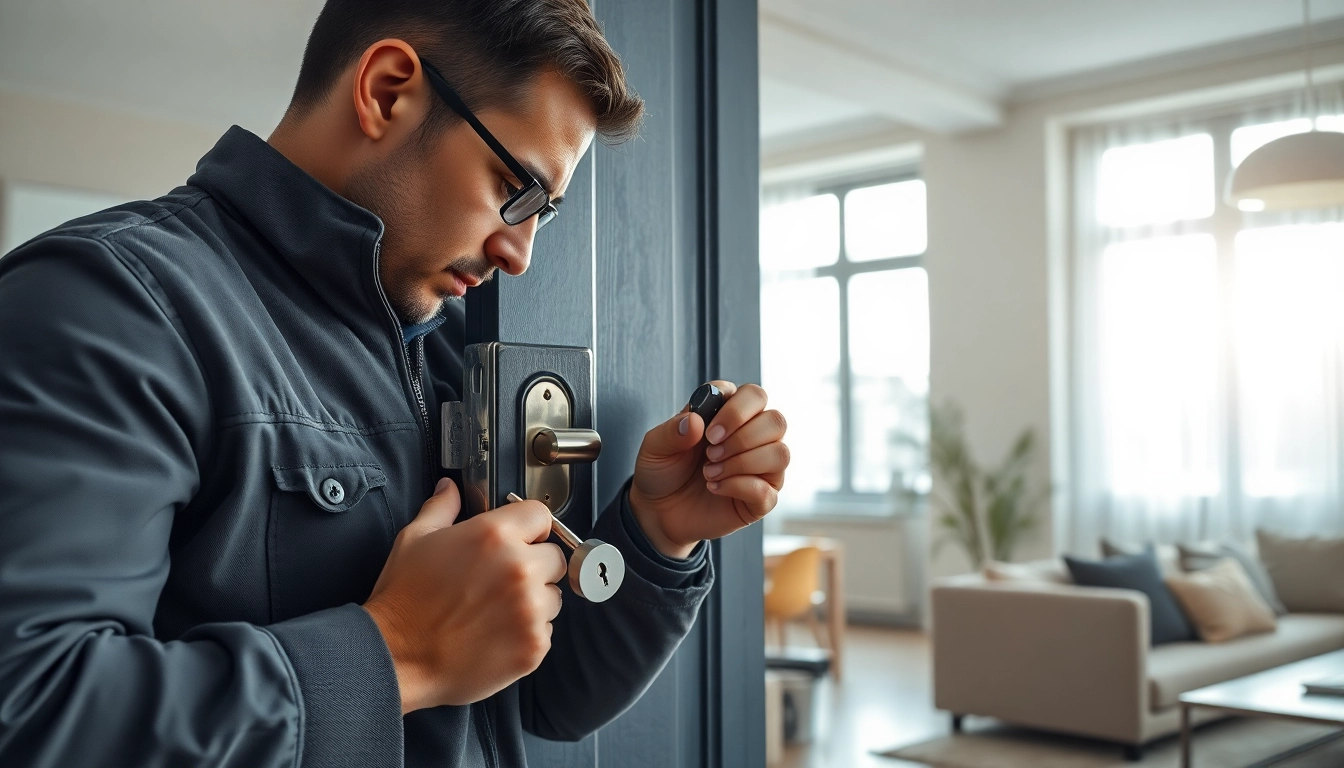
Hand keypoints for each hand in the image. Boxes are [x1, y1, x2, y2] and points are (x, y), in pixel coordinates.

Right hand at [363, 479, 565, 712]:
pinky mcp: (533, 645)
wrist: (396, 657)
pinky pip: (546, 631)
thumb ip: (442, 508)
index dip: (530, 527)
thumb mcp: (415, 539)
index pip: (541, 516)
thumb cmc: (404, 600)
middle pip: (554, 558)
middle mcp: (519, 569)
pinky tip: (495, 634)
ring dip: (534, 602)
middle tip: (501, 581)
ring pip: (553, 597)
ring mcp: (530, 610)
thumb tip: (450, 488)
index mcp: (495, 535)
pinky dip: (527, 634)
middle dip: (534, 566)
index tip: (521, 539)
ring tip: (495, 611)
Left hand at [628, 382, 788, 558]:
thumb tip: (695, 421)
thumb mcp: (655, 446)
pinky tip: (715, 487)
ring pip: (780, 454)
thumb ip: (672, 430)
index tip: (708, 432)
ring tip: (709, 472)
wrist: (660, 511)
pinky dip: (738, 487)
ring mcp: (761, 468)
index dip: (735, 410)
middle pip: (776, 421)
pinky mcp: (761, 498)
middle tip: (710, 453)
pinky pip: (768, 490)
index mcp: (730, 413)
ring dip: (742, 463)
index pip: (754, 395)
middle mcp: (753, 436)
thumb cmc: (664, 471)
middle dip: (742, 438)